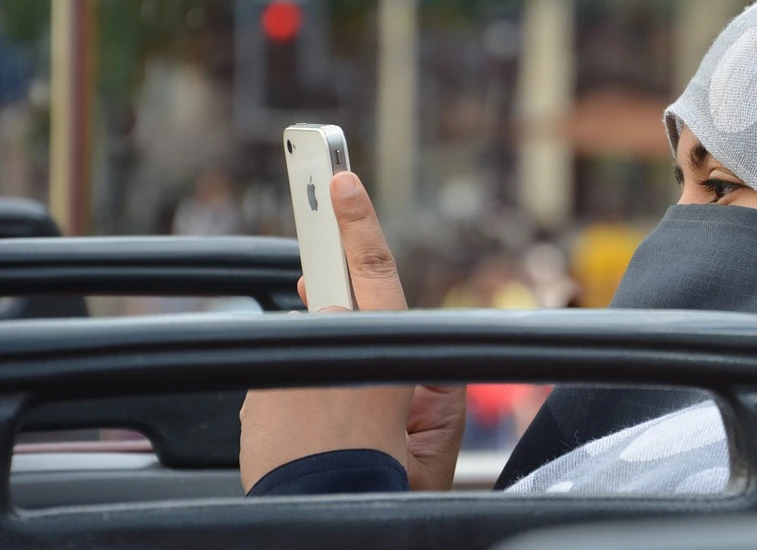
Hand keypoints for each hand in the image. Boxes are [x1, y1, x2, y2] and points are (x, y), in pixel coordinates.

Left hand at [239, 171, 465, 492]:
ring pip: (307, 353)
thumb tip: (380, 330)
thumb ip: (423, 366)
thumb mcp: (437, 420)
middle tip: (335, 314)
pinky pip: (278, 385)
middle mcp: (331, 353)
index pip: (371, 269)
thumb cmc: (394, 478)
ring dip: (319, 381)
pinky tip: (309, 439)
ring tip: (335, 432)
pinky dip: (292, 405)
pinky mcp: (255, 397)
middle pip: (329, 304)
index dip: (356, 221)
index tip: (338, 179)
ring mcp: (287, 373)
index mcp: (385, 352)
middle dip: (332, 305)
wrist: (331, 512)